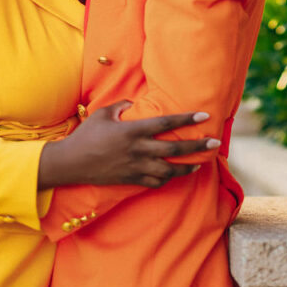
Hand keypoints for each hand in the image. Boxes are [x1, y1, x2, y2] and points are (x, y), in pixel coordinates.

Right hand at [37, 102, 220, 189]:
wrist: (71, 163)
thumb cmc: (86, 135)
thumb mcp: (103, 113)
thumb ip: (121, 106)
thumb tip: (132, 104)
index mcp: (133, 130)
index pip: (166, 123)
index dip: (186, 120)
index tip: (204, 116)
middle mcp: (138, 150)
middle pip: (174, 149)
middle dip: (197, 147)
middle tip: (215, 143)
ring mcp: (136, 167)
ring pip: (168, 170)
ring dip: (186, 168)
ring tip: (199, 164)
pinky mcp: (131, 180)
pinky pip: (155, 182)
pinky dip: (167, 179)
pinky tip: (174, 175)